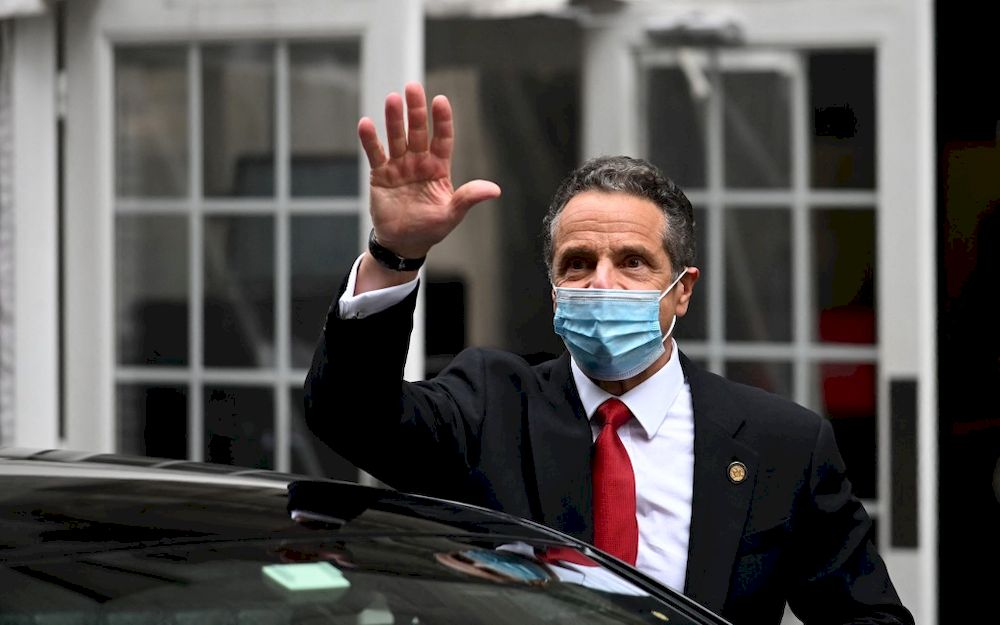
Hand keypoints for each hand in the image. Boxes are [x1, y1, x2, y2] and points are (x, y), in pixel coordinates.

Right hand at [358, 82, 501, 259]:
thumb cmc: (430, 228)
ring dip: (394, 120)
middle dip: (416, 110)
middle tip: (412, 88)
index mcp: (438, 168)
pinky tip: (366, 123)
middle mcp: (419, 162)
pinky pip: (376, 154)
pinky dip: (370, 140)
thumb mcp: (452, 214)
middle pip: (418, 131)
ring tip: (392, 99)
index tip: (440, 101)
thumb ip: (469, 197)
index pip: (442, 139)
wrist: (403, 243)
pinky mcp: (380, 174)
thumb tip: (495, 190)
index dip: (442, 120)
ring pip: (397, 138)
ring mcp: (399, 166)